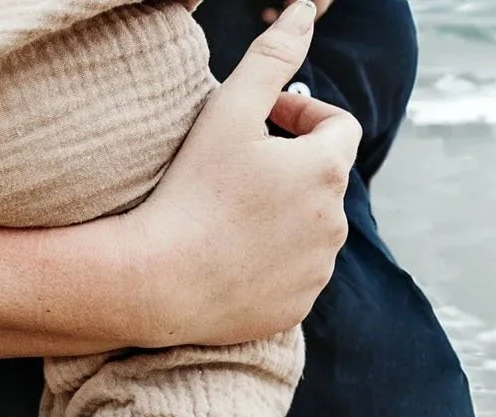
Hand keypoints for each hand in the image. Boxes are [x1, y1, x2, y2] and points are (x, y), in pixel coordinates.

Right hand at [126, 0, 360, 348]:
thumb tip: (304, 11)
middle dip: (290, 167)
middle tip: (236, 167)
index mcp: (326, 169)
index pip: (339, 127)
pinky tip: (230, 255)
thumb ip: (270, 57)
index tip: (265, 121)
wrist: (156, 282)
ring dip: (283, 214)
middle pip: (323, 180)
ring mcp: (316, 271)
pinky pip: (293, 275)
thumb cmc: (189, 191)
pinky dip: (271, 262)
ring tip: (231, 213)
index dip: (303, 115)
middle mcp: (333, 223)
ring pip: (310, 229)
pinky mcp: (296, 307)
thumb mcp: (227, 111)